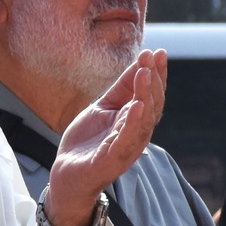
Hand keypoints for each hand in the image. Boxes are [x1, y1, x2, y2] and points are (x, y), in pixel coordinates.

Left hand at [44, 49, 166, 225]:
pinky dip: (133, 122)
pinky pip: (127, 140)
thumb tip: (140, 63)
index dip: (157, 74)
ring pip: (143, 120)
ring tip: (144, 73)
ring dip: (145, 95)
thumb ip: (120, 89)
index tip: (158, 52)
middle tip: (152, 57)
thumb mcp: (102, 108)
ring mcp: (126, 147)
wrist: (66, 173)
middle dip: (153, 79)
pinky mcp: (113, 160)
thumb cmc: (87, 142)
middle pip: (152, 104)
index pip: (152, 94)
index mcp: (135, 121)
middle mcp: (136, 133)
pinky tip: (135, 105)